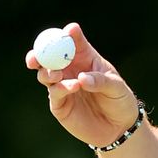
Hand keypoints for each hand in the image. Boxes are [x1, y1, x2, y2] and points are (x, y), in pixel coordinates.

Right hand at [27, 22, 140, 148]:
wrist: (118, 126)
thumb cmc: (120, 100)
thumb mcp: (116, 87)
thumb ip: (100, 81)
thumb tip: (82, 77)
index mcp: (86, 58)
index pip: (75, 42)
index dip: (70, 34)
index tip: (69, 30)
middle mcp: (70, 70)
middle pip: (50, 56)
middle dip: (41, 52)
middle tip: (37, 54)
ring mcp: (63, 86)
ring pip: (45, 74)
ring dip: (47, 71)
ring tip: (57, 74)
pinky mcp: (59, 104)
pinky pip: (54, 92)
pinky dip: (60, 88)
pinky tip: (72, 87)